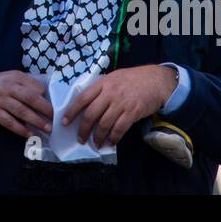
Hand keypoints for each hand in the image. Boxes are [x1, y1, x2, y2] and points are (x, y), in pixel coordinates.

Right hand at [0, 71, 53, 138]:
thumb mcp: (11, 77)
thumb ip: (26, 83)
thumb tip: (45, 95)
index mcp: (15, 77)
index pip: (34, 85)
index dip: (45, 95)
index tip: (54, 104)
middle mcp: (8, 88)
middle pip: (29, 98)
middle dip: (44, 109)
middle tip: (54, 118)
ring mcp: (0, 101)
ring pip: (21, 111)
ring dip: (35, 121)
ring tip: (47, 128)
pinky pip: (9, 122)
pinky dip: (20, 129)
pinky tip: (29, 134)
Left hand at [62, 65, 176, 146]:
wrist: (155, 80)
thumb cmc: (132, 79)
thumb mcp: (113, 77)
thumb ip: (100, 89)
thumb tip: (87, 102)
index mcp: (102, 83)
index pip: (82, 98)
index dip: (72, 111)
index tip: (65, 122)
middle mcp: (110, 93)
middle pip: (91, 114)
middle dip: (83, 129)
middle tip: (80, 139)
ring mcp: (121, 103)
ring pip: (104, 124)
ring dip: (98, 136)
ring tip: (96, 143)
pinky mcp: (132, 112)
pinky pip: (119, 128)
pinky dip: (113, 138)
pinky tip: (110, 142)